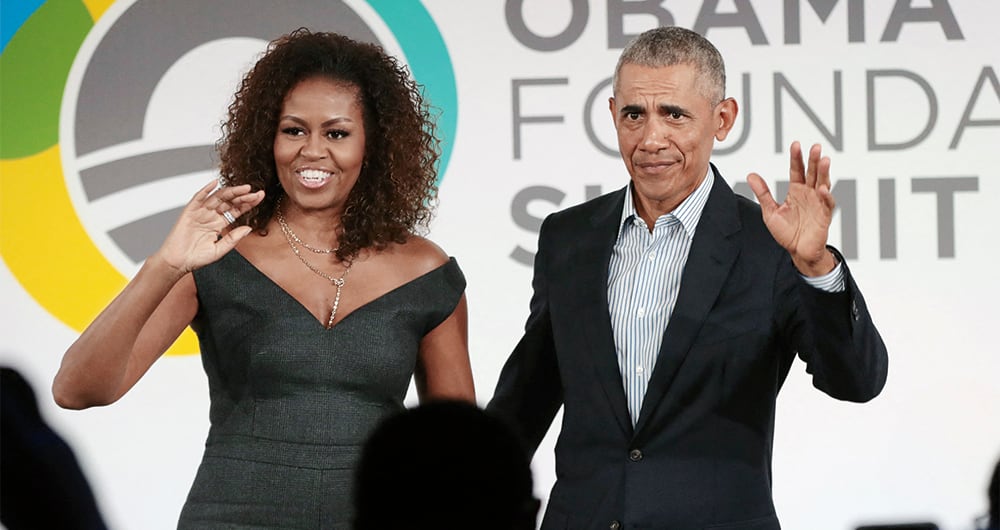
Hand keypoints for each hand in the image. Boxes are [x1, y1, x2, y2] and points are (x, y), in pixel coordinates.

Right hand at [154, 180, 264, 276]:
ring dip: (231, 191)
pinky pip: (198, 198)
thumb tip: (248, 229)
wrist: (177, 262)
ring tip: (244, 188)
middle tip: (256, 192)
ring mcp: (201, 212)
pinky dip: (206, 190)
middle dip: (243, 196)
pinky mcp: (189, 212)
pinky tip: (215, 184)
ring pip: (218, 198)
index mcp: (220, 224)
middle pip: (230, 202)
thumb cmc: (196, 258)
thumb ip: (233, 239)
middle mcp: (211, 216)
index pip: (237, 210)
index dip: (248, 203)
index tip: (260, 197)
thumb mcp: (219, 250)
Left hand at [747, 142, 836, 276]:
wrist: (797, 251)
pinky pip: (827, 204)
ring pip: (823, 184)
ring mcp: (818, 203)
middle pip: (812, 173)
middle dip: (813, 160)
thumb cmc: (786, 232)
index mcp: (796, 191)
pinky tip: (823, 189)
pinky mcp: (824, 216)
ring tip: (824, 160)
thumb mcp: (770, 211)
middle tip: (815, 146)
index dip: (796, 158)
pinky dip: (826, 196)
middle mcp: (809, 194)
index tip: (795, 145)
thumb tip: (751, 175)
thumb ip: (763, 193)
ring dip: (824, 172)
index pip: (797, 170)